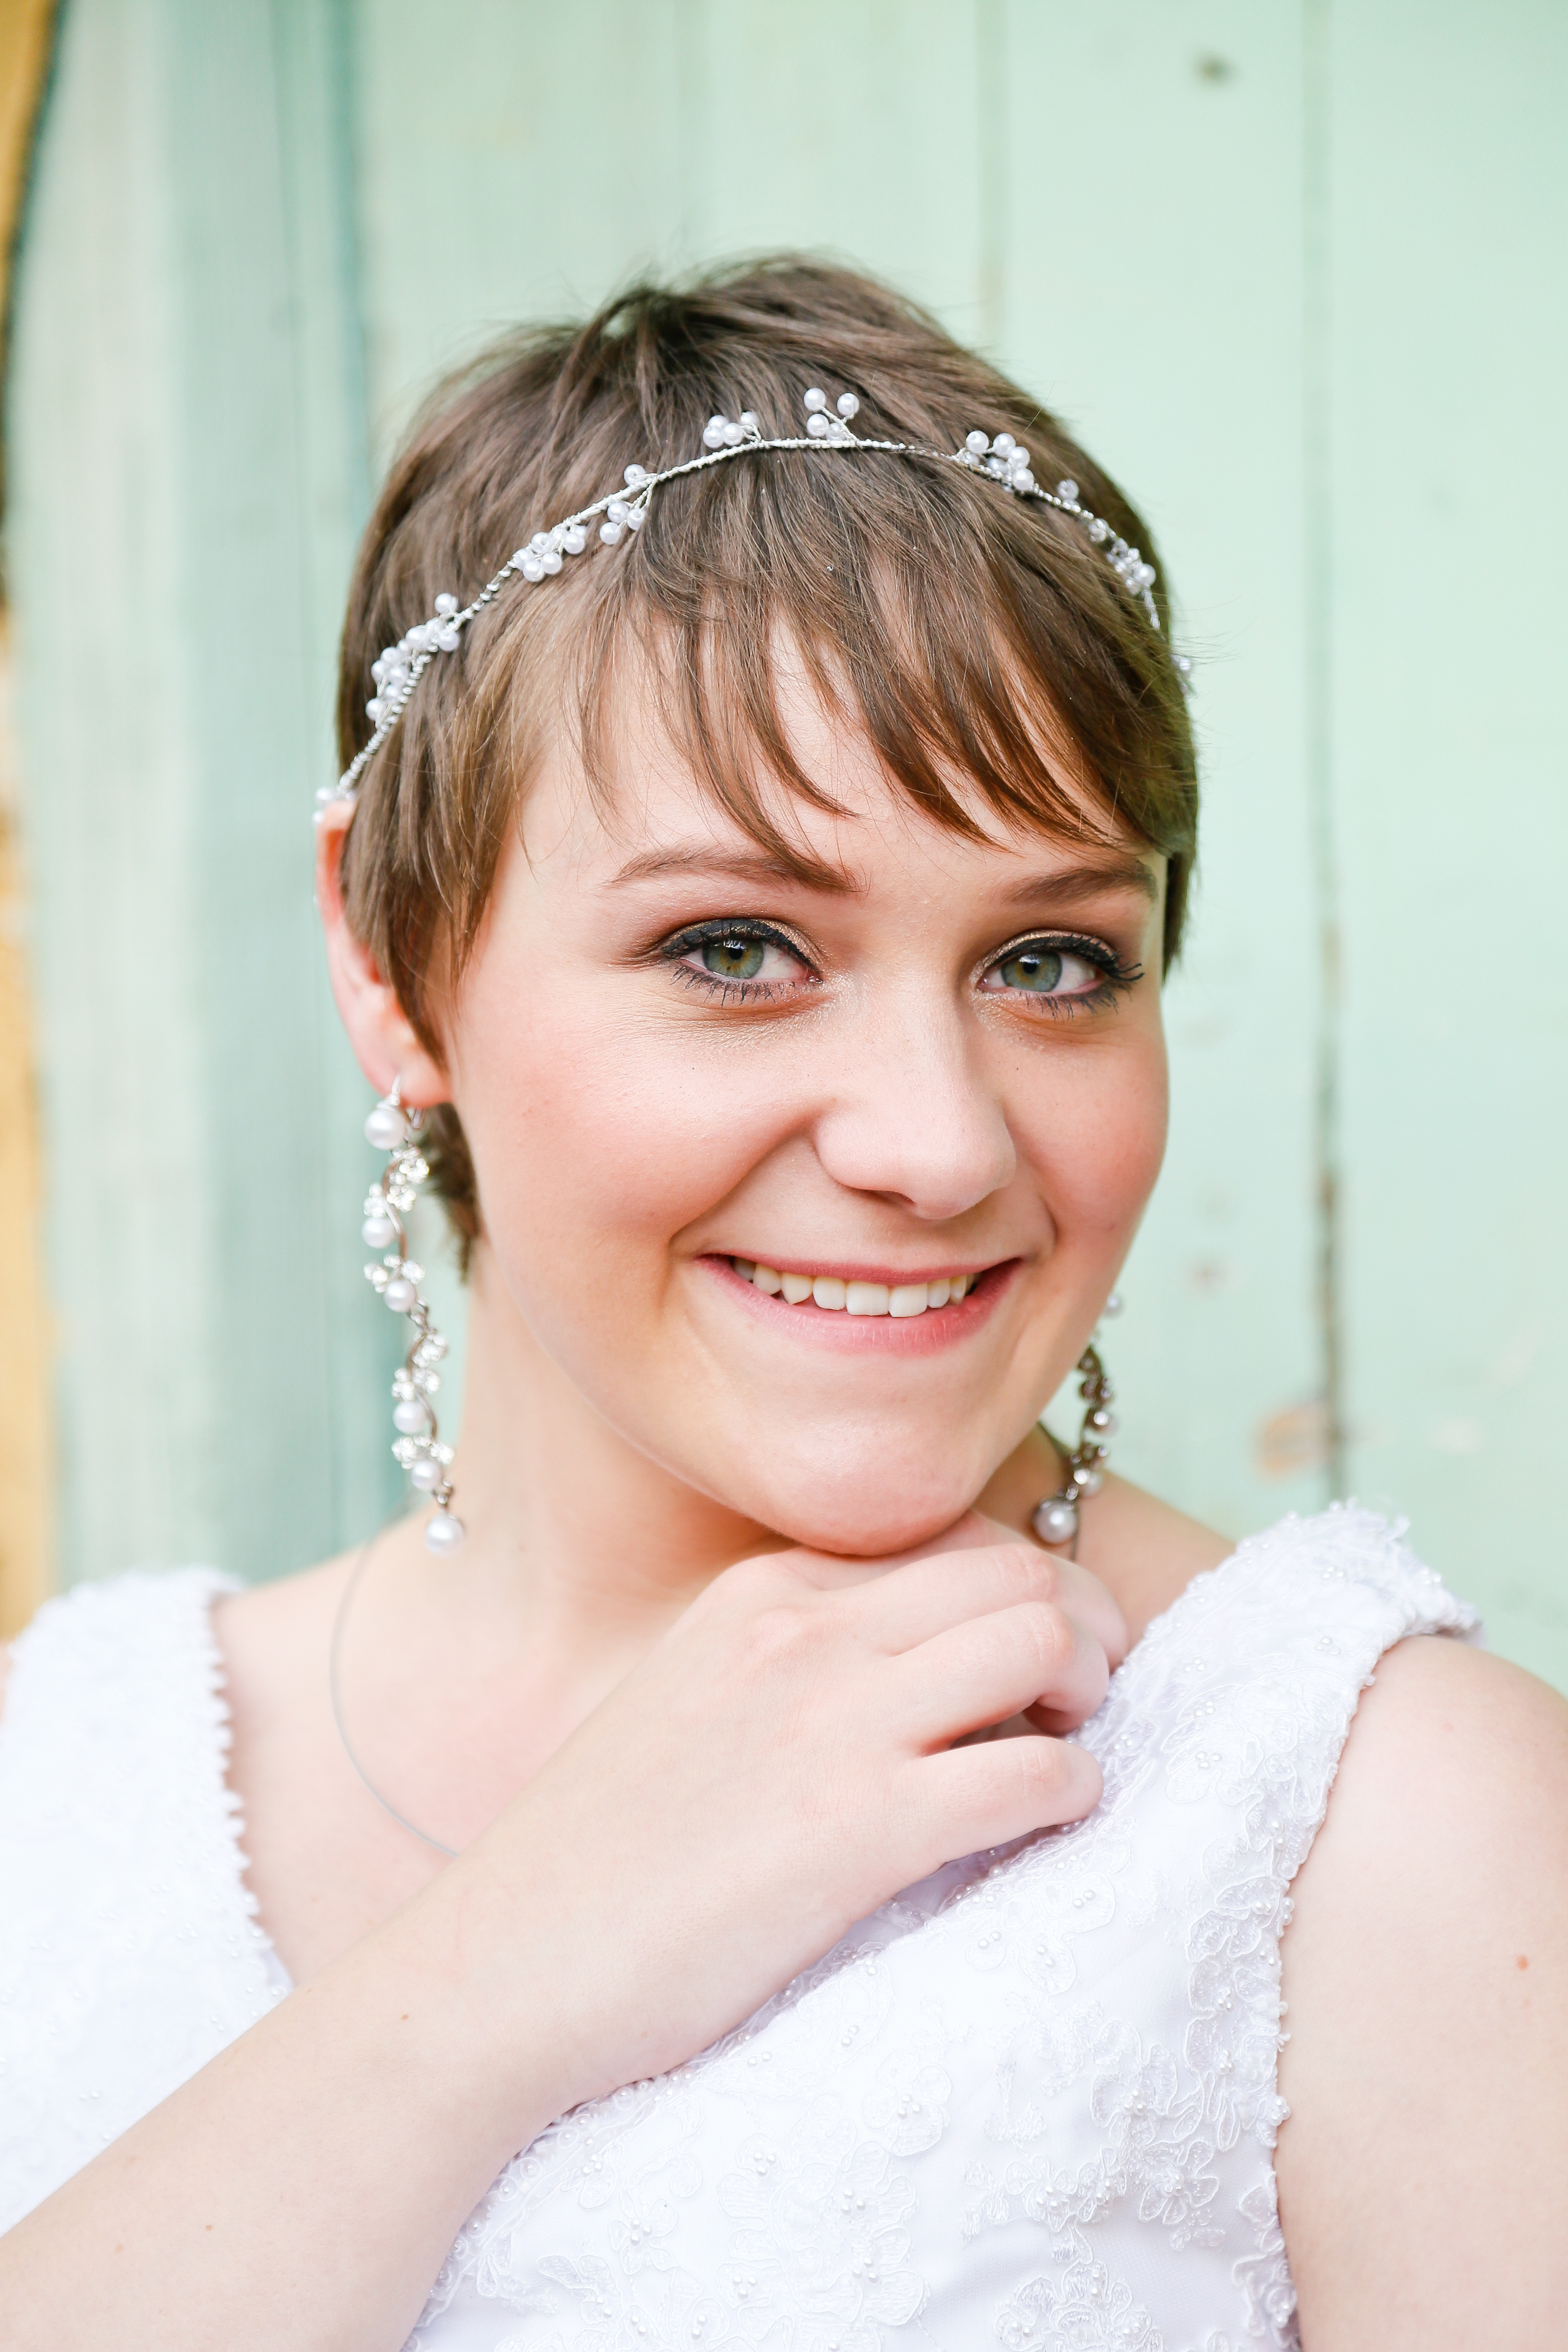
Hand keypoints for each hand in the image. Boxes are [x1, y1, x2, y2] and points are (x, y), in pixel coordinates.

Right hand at [460, 1513, 1126, 2119]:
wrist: (500, 1967)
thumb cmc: (594, 1857)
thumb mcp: (688, 1697)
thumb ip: (793, 1660)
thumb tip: (916, 1664)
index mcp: (760, 1593)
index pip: (952, 1535)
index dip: (1026, 1585)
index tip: (1042, 1646)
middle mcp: (802, 1634)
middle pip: (1016, 1573)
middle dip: (1084, 1625)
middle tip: (1083, 1695)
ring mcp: (830, 1725)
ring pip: (1040, 1642)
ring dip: (1089, 1692)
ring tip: (1069, 1746)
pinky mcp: (856, 1831)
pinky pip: (1032, 1774)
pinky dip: (1072, 1791)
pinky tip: (1049, 1820)